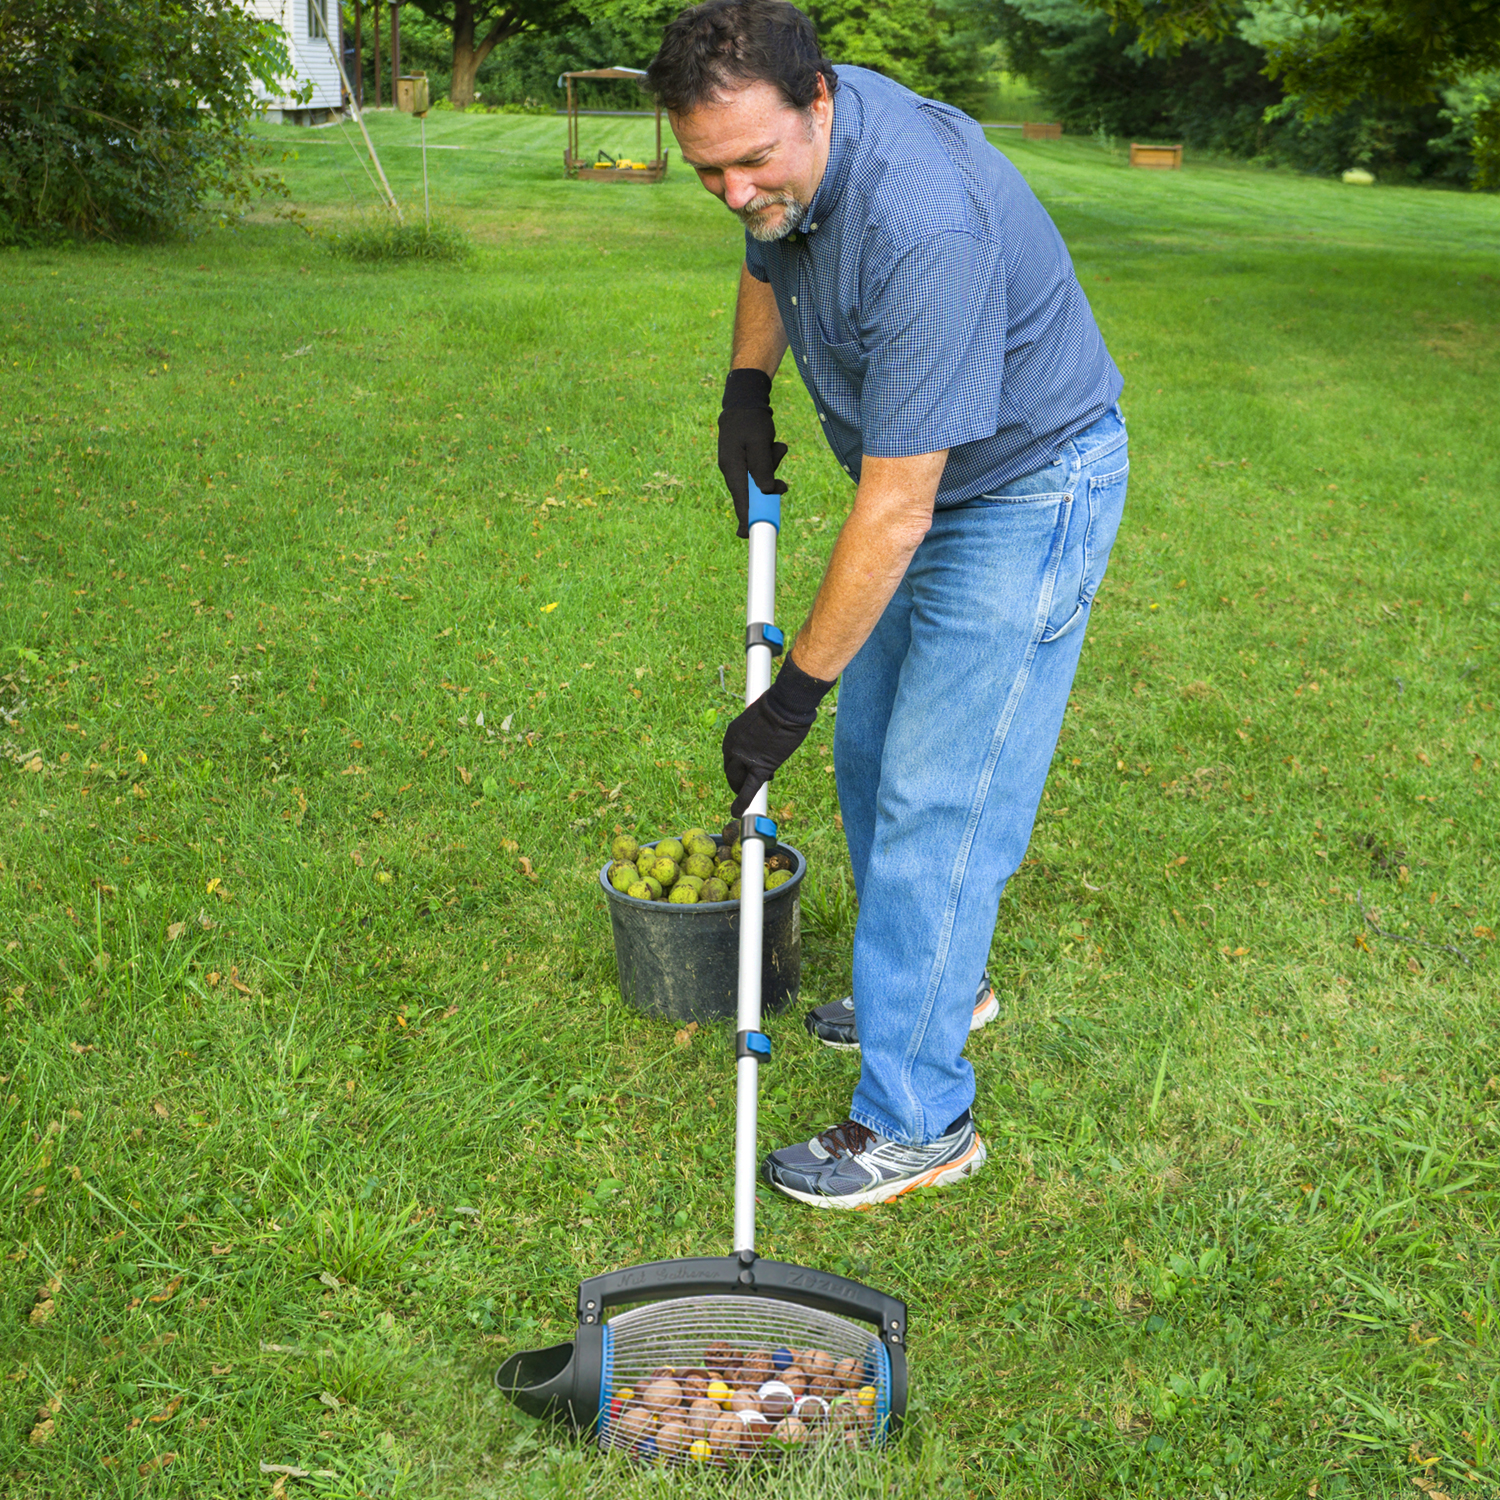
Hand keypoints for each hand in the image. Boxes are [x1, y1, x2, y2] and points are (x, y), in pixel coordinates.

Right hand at [717, 369, 787, 538]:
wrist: (744, 402)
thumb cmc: (751, 420)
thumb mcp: (760, 442)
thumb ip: (763, 467)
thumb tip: (768, 492)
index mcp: (732, 469)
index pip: (740, 500)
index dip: (746, 519)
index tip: (747, 536)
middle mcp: (733, 471)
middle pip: (754, 493)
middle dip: (770, 485)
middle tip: (781, 478)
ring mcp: (739, 468)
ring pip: (762, 480)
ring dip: (773, 466)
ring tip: (775, 446)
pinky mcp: (746, 463)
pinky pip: (762, 470)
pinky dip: (771, 460)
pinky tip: (773, 445)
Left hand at [722, 656, 834, 817]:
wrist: (785, 706)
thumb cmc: (779, 707)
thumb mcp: (761, 720)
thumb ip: (759, 734)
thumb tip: (768, 739)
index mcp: (732, 735)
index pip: (731, 757)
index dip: (739, 766)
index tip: (745, 770)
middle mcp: (732, 747)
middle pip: (731, 771)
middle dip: (738, 779)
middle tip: (744, 787)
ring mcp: (743, 758)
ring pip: (738, 781)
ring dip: (741, 790)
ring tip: (742, 800)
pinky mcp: (759, 767)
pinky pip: (748, 788)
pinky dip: (742, 802)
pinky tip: (738, 812)